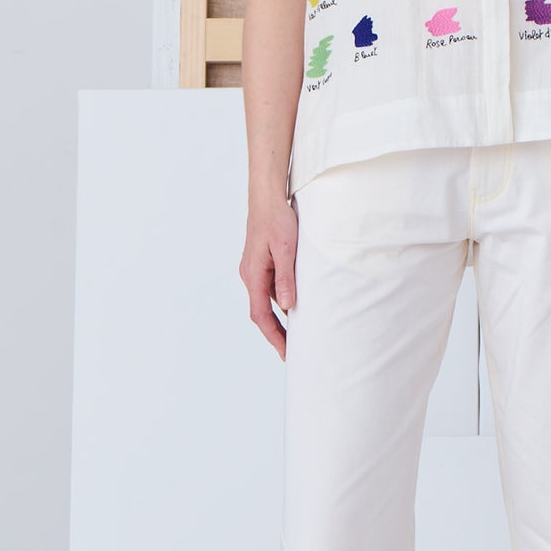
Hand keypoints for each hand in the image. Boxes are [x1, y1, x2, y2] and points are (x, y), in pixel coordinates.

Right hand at [240, 191, 298, 357]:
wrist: (267, 197)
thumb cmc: (277, 219)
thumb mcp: (286, 248)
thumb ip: (285, 278)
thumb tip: (286, 307)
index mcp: (253, 275)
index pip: (260, 316)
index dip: (273, 337)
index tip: (286, 353)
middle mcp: (250, 276)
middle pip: (261, 313)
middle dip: (277, 334)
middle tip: (294, 353)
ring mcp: (254, 270)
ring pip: (266, 302)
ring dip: (280, 319)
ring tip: (299, 335)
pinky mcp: (261, 264)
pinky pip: (270, 289)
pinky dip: (282, 302)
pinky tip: (297, 307)